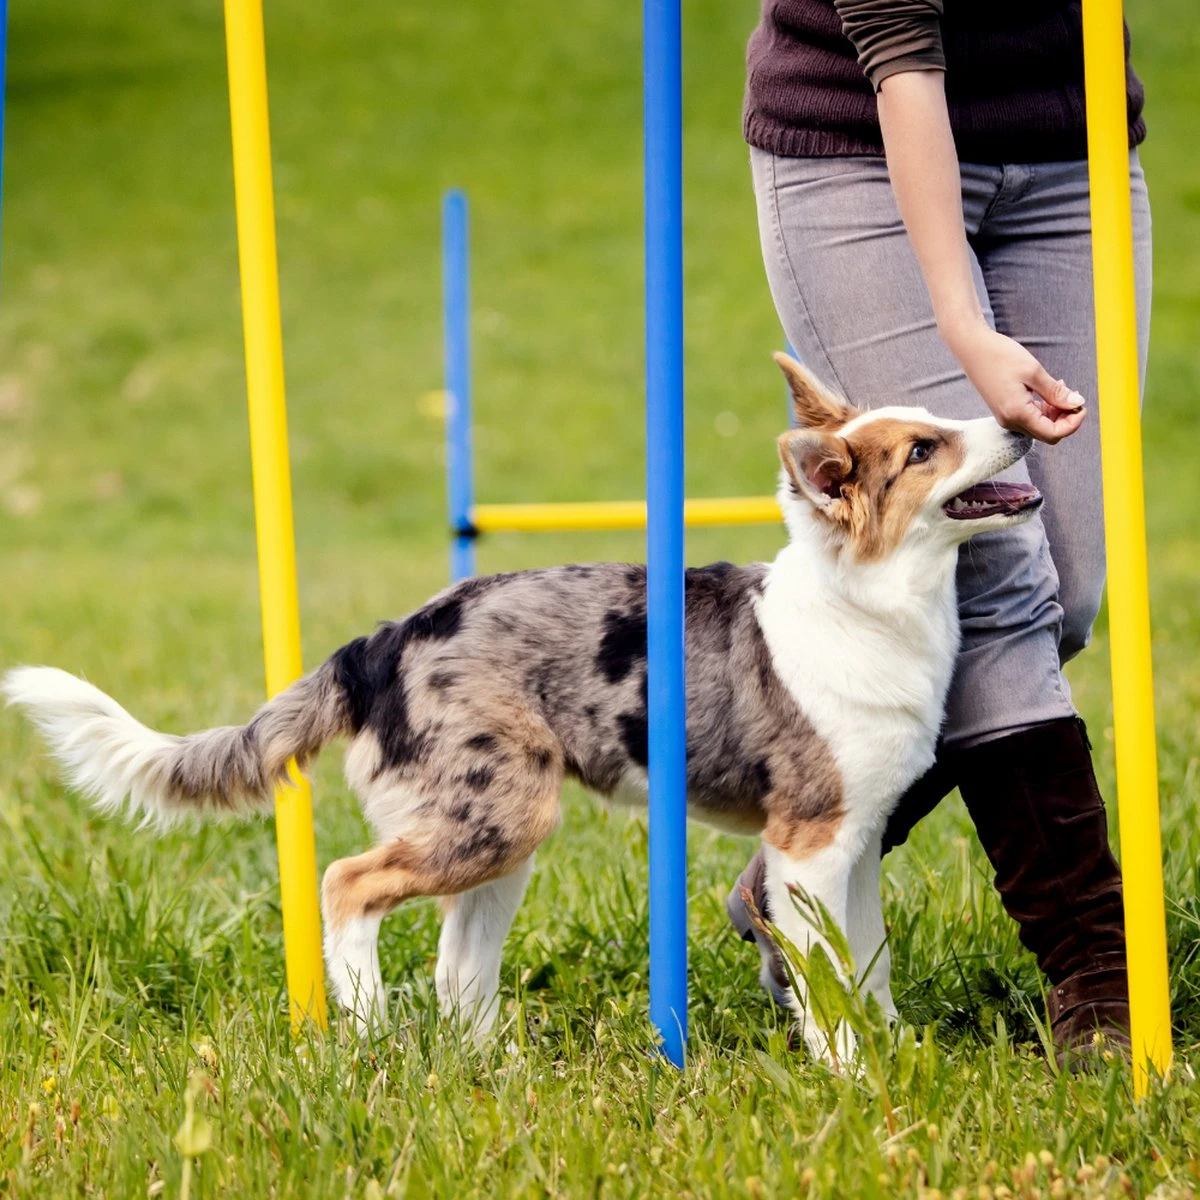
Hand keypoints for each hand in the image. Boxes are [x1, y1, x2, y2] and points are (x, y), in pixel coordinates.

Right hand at [943, 318, 1086, 444]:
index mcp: (1017, 414)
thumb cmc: (1000, 356)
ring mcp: (1006, 417)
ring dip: (1055, 413)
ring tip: (1060, 388)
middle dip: (1065, 419)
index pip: (1053, 434)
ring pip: (1039, 427)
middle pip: (1047, 434)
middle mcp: (1010, 421)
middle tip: (1073, 396)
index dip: (1073, 423)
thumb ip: (1056, 392)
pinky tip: (1047, 391)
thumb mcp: (1033, 372)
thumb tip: (1077, 403)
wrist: (972, 348)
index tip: (1081, 404)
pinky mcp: (1004, 411)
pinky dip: (1043, 409)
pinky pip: (1029, 418)